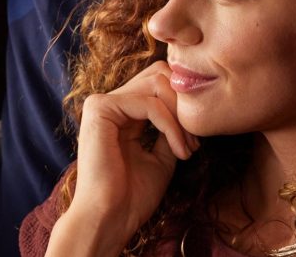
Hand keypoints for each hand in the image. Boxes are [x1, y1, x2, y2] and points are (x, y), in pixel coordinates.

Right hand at [47, 61, 196, 255]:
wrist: (110, 220)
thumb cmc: (132, 197)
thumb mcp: (161, 157)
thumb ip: (169, 130)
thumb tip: (189, 110)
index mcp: (119, 114)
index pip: (158, 84)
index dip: (183, 106)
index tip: (195, 144)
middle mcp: (107, 103)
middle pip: (158, 75)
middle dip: (183, 105)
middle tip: (194, 141)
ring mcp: (100, 103)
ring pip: (156, 84)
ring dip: (180, 117)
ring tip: (188, 148)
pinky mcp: (100, 109)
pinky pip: (149, 103)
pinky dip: (171, 125)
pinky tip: (179, 150)